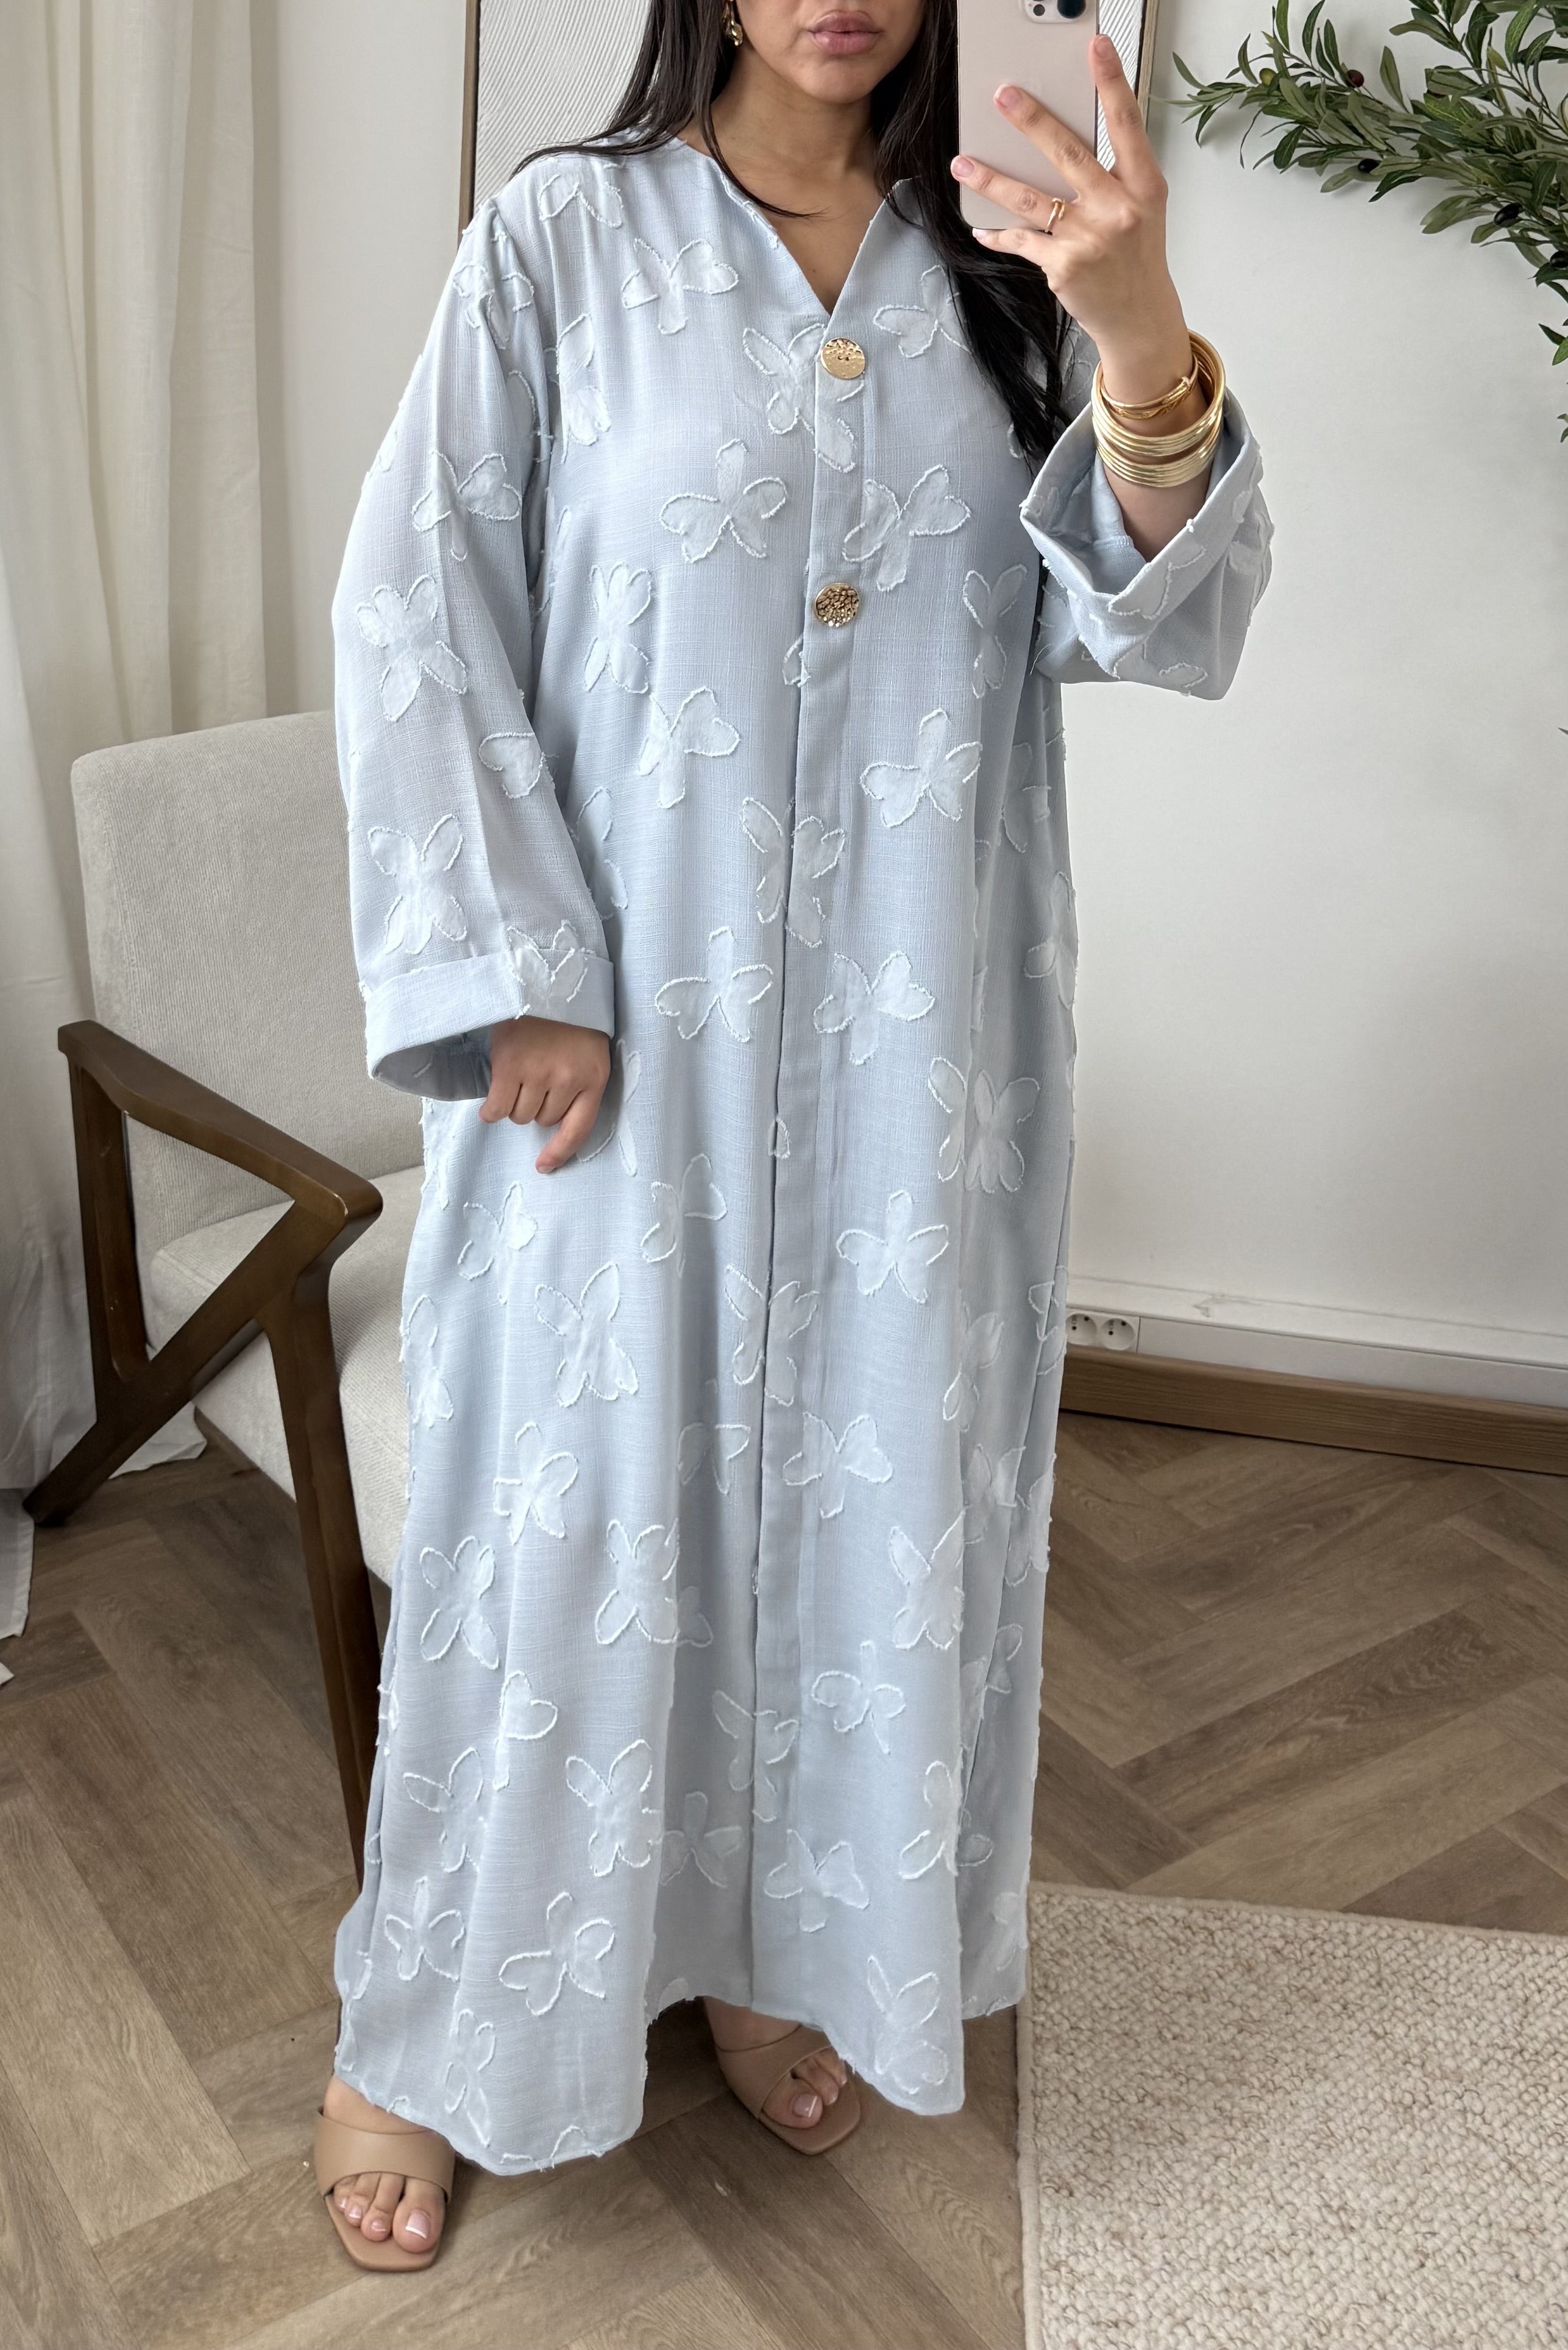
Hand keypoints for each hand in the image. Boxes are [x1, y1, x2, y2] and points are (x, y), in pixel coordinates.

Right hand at [478, 1014, 610, 1172]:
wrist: (544, 976)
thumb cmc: (567, 1016)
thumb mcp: (587, 1048)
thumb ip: (578, 1081)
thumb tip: (548, 1121)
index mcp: (595, 1076)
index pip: (578, 1129)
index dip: (559, 1152)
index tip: (544, 1166)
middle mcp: (568, 1079)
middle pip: (543, 1120)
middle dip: (537, 1106)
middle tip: (535, 1077)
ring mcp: (539, 1072)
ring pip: (520, 1115)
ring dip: (515, 1103)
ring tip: (517, 1075)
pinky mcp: (510, 1064)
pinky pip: (497, 1107)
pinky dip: (490, 1110)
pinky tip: (490, 1103)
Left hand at [950, 33, 1192, 405]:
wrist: (1139, 318)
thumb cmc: (1136, 258)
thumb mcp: (1142, 208)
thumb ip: (1115, 172)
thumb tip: (1064, 138)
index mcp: (1143, 186)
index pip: (1126, 124)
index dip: (1111, 83)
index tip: (1096, 47)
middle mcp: (1117, 209)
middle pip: (1068, 154)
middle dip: (1032, 121)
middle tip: (1003, 95)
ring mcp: (1088, 239)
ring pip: (1030, 200)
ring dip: (992, 180)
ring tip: (963, 164)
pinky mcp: (1062, 266)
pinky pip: (1020, 241)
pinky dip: (998, 235)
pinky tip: (982, 227)